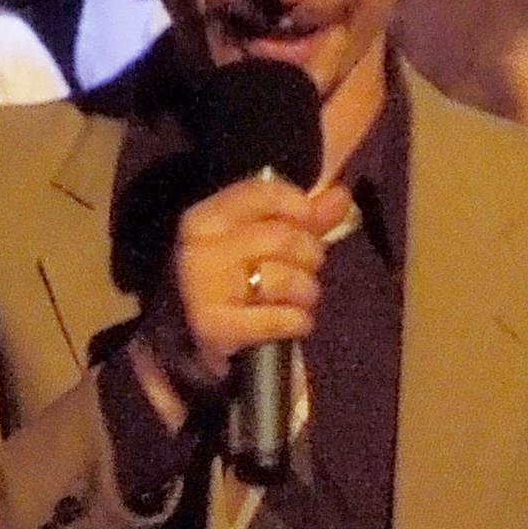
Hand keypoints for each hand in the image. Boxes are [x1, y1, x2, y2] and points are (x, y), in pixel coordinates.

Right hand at [134, 168, 351, 408]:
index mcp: (205, 219)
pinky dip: (298, 321)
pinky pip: (278, 319)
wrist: (186, 334)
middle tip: (307, 268)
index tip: (309, 220)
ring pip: (283, 279)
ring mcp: (205, 290)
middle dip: (310, 254)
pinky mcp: (215, 327)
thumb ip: (302, 218)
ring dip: (307, 291)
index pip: (261, 194)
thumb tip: (341, 195)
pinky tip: (296, 322)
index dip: (297, 205)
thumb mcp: (259, 240)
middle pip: (282, 238)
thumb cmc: (232, 277)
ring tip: (302, 297)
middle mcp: (201, 250)